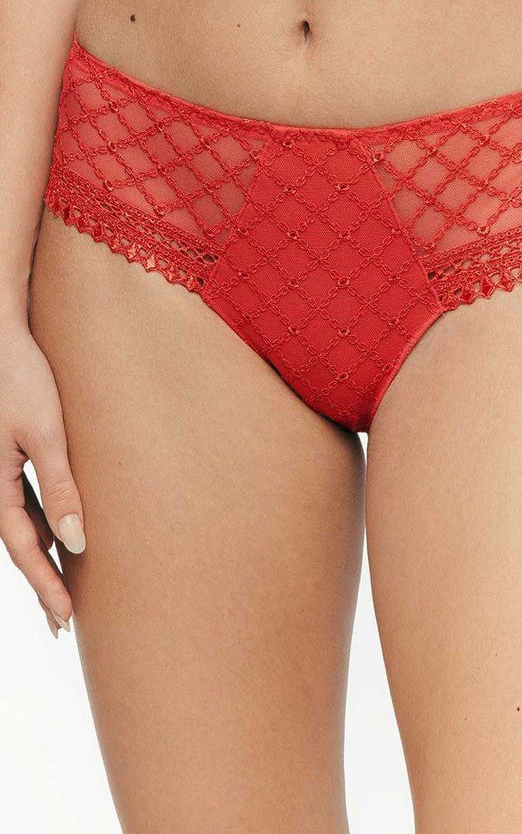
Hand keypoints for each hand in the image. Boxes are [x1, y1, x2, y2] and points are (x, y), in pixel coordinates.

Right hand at [0, 322, 84, 637]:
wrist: (2, 335)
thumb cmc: (21, 379)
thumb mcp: (46, 435)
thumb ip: (62, 488)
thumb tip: (76, 544)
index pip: (24, 549)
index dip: (45, 586)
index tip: (64, 620)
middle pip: (20, 544)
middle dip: (42, 582)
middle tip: (62, 624)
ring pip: (22, 524)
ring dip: (43, 556)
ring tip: (63, 589)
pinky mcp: (10, 453)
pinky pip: (24, 499)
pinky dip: (42, 523)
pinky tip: (60, 535)